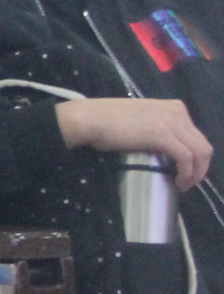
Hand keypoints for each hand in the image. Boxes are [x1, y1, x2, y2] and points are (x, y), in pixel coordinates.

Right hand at [57, 97, 211, 190]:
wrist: (90, 119)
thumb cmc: (107, 120)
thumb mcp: (141, 119)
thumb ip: (157, 126)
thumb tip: (163, 147)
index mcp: (174, 107)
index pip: (197, 135)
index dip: (196, 157)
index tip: (185, 171)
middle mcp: (178, 112)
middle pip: (203, 145)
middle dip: (200, 168)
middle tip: (187, 183)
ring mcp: (171, 122)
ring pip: (199, 153)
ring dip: (196, 174)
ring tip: (183, 185)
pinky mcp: (162, 135)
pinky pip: (185, 158)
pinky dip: (186, 173)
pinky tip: (178, 182)